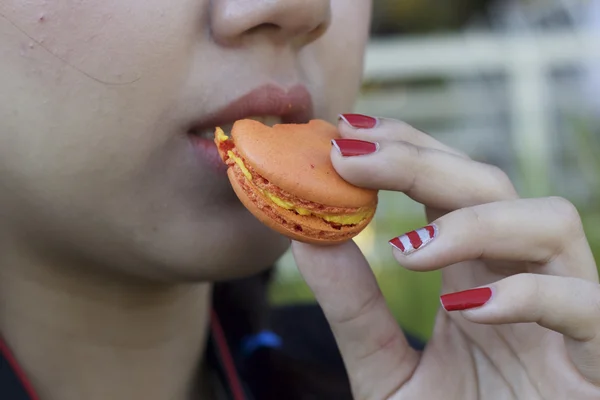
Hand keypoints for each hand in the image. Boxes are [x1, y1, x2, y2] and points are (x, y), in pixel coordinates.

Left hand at [292, 116, 599, 398]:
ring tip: (408, 249)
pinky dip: (528, 295)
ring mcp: (570, 318)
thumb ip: (353, 309)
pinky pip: (589, 306)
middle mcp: (524, 279)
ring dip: (474, 221)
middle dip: (423, 161)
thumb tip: (305, 233)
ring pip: (551, 222)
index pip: (450, 184)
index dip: (407, 147)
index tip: (347, 132)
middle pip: (493, 184)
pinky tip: (466, 308)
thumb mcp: (384, 370)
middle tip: (353, 157)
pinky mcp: (598, 363)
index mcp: (476, 275)